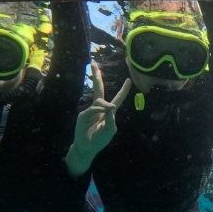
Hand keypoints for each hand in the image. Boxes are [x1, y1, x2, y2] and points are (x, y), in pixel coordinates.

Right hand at [66, 62, 130, 176]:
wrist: (86, 147)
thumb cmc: (100, 140)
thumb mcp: (110, 130)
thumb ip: (112, 118)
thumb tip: (110, 105)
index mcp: (109, 112)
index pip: (117, 98)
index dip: (123, 90)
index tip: (129, 80)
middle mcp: (99, 109)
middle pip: (98, 89)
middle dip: (96, 76)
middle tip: (93, 64)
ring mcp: (90, 111)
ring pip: (99, 101)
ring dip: (104, 107)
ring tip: (105, 116)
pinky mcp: (83, 115)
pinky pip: (92, 109)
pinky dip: (97, 111)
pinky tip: (99, 117)